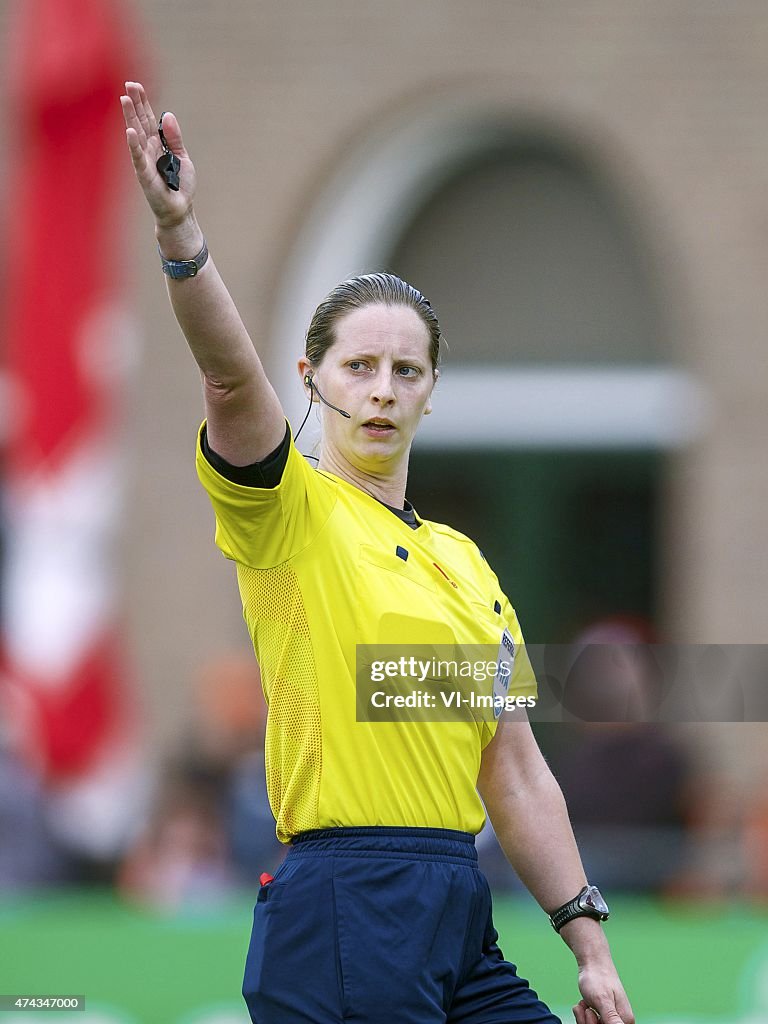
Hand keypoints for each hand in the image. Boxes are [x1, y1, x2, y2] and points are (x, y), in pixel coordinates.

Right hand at [120, 81, 196, 228]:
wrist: (180, 210)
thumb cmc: (180, 186)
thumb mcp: (182, 157)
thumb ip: (174, 138)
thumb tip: (167, 114)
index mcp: (157, 145)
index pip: (148, 119)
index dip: (142, 102)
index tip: (136, 85)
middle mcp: (148, 150)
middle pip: (140, 122)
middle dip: (134, 103)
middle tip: (128, 84)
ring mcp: (144, 161)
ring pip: (136, 135)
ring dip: (129, 117)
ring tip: (123, 99)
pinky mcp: (144, 175)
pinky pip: (138, 158)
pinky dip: (133, 145)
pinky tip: (129, 131)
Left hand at [574, 959, 634, 1023]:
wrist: (592, 961)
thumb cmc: (598, 978)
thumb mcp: (603, 1001)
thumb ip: (612, 1019)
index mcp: (625, 1020)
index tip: (592, 1013)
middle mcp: (619, 1021)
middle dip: (589, 1023)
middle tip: (587, 1008)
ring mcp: (609, 1018)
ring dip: (584, 1018)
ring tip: (583, 1004)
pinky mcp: (601, 1014)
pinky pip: (589, 1023)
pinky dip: (582, 1015)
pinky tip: (582, 1004)